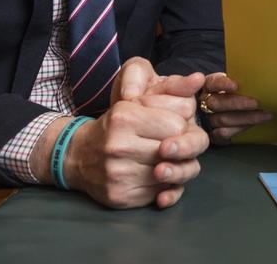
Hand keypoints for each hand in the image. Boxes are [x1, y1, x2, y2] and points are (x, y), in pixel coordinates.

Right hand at [57, 97, 209, 209]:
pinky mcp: (120, 197)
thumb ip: (170, 90)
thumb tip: (198, 79)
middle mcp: (118, 145)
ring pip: (170, 175)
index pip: (177, 125)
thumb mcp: (136, 100)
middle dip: (179, 149)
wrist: (78, 155)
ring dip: (173, 169)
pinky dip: (162, 187)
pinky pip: (159, 194)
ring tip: (162, 161)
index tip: (170, 128)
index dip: (180, 127)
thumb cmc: (115, 126)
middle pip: (175, 151)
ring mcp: (118, 174)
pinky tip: (153, 178)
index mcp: (124, 116)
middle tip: (169, 146)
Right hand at [199, 72, 272, 145]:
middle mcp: (204, 102)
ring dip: (245, 118)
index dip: (223, 84)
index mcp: (208, 85)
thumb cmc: (237, 93)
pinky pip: (223, 133)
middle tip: (256, 103)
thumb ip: (242, 81)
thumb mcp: (235, 83)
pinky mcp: (212, 134)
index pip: (212, 83)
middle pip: (216, 103)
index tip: (236, 85)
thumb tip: (260, 78)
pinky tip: (253, 126)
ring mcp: (206, 119)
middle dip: (238, 103)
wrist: (232, 112)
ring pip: (222, 119)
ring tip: (264, 115)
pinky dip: (239, 129)